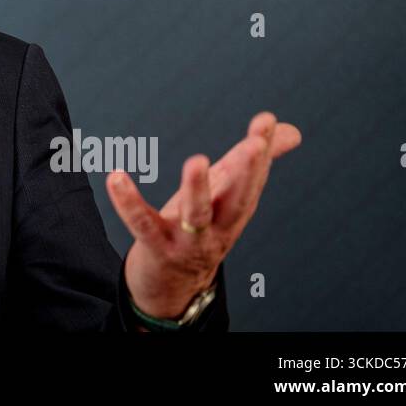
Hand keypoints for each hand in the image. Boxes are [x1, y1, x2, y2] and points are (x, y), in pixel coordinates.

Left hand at [105, 111, 301, 318]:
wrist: (175, 284)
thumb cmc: (204, 228)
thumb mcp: (228, 193)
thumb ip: (254, 162)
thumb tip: (290, 130)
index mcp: (235, 210)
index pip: (253, 178)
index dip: (262, 150)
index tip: (267, 121)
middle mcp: (218, 228)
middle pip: (238, 201)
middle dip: (249, 173)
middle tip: (255, 144)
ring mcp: (189, 241)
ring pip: (196, 216)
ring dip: (197, 189)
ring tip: (196, 161)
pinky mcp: (158, 247)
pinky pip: (143, 224)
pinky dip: (129, 203)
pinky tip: (116, 178)